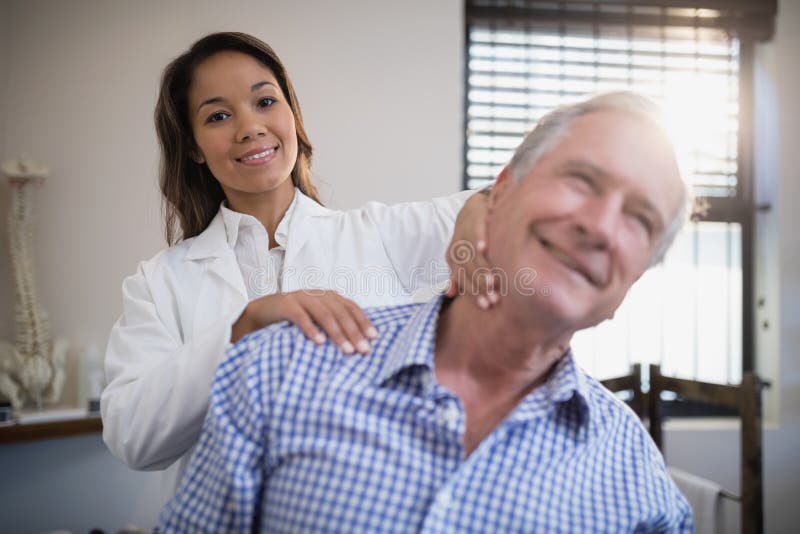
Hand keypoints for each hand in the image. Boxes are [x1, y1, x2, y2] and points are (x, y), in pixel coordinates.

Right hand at [231, 290, 376, 353]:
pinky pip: (300, 317)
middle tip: (363, 350)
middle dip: (353, 332)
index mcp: (328, 296)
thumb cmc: (293, 321)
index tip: (374, 338)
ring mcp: (301, 297)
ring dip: (337, 333)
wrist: (260, 313)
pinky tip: (319, 343)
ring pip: (324, 314)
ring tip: (346, 350)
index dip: (363, 321)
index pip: (350, 307)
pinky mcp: (285, 304)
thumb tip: (358, 343)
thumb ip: (333, 324)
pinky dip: (311, 329)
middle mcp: (317, 294)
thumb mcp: (316, 319)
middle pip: (340, 312)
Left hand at [445, 188, 497, 308]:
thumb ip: (457, 275)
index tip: (487, 306)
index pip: (464, 279)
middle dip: (482, 286)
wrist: (474, 206)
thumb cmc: (470, 238)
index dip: (475, 293)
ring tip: (496, 283)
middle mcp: (457, 246)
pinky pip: (477, 231)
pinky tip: (486, 248)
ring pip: (474, 254)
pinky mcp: (476, 219)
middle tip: (495, 299)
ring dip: (485, 269)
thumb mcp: (461, 257)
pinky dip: (480, 239)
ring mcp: (466, 232)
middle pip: (470, 269)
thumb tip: (449, 294)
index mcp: (453, 258)